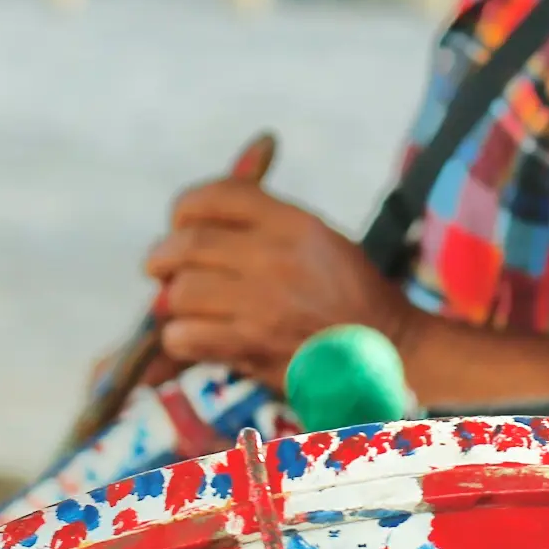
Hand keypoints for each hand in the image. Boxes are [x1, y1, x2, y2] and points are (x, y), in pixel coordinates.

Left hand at [145, 177, 415, 386]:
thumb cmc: (350, 294)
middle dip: (162, 256)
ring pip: (181, 293)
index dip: (185, 208)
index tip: (180, 222)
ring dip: (173, 302)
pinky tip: (193, 337)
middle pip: (187, 244)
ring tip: (183, 307)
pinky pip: (187, 335)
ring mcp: (263, 304)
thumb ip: (267, 220)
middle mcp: (275, 257)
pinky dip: (180, 337)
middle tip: (160, 268)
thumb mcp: (320, 238)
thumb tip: (201, 212)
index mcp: (293, 222)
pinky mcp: (254, 347)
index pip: (217, 196)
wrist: (388, 352)